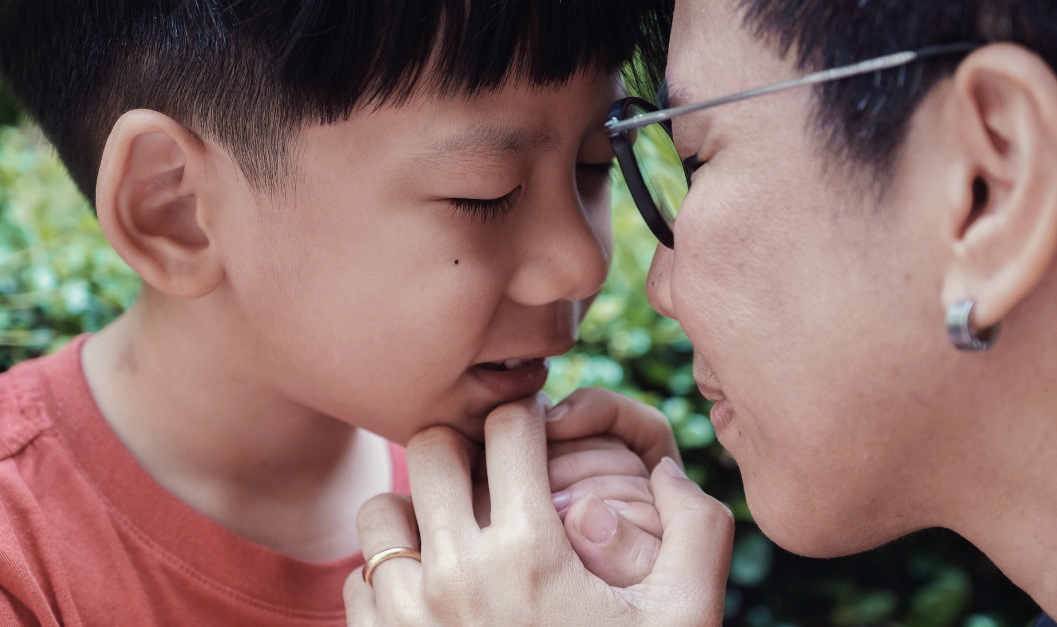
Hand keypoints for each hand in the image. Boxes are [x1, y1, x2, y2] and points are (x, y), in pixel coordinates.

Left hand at [344, 395, 733, 626]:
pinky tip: (435, 594)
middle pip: (433, 447)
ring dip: (419, 510)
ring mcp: (405, 615)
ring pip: (383, 510)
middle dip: (467, 449)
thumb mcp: (682, 620)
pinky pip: (359, 577)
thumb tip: (670, 470)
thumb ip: (697, 534)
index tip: (537, 438)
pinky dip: (391, 573)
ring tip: (459, 536)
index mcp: (530, 552)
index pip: (508, 427)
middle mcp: (455, 574)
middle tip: (494, 477)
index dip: (529, 420)